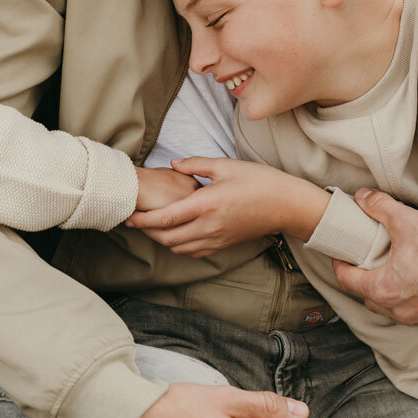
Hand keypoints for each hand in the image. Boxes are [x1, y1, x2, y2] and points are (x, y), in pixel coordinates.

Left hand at [127, 157, 328, 256]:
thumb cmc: (260, 181)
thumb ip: (195, 165)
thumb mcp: (226, 165)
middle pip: (167, 237)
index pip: (166, 217)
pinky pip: (193, 252)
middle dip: (147, 231)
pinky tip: (174, 235)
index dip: (144, 220)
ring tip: (150, 227)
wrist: (287, 205)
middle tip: (135, 221)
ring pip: (179, 248)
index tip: (129, 217)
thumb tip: (173, 165)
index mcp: (207, 205)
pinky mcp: (224, 245)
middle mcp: (209, 227)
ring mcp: (217, 239)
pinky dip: (178, 247)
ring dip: (161, 240)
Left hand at [334, 188, 417, 328]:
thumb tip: (363, 198)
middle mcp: (403, 311)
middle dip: (365, 283)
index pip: (348, 281)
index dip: (340, 266)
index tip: (342, 258)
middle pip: (370, 300)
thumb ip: (379, 208)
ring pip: (397, 311)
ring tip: (396, 276)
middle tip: (368, 265)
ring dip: (392, 296)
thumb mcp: (406, 220)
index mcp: (385, 289)